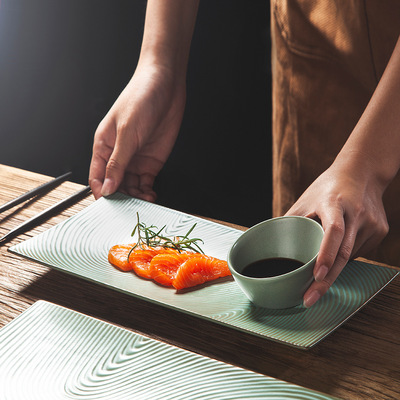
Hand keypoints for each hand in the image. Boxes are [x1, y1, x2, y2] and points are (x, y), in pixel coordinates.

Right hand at [89, 62, 185, 200]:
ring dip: (136, 197)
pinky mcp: (151, 161)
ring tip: (143, 204)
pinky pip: (146, 182)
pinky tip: (151, 197)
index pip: (97, 177)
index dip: (101, 193)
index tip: (108, 207)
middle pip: (114, 185)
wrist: (166, 85)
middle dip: (121, 198)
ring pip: (131, 186)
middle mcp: (118, 155)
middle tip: (129, 209)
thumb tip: (106, 188)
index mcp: (103, 146)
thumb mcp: (126, 133)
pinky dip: (147, 192)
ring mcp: (135, 159)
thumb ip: (117, 163)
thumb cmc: (140, 99)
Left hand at [286, 156, 388, 306]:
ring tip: (320, 263)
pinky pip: (359, 252)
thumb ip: (291, 221)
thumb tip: (270, 244)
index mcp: (334, 203)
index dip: (326, 254)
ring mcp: (372, 224)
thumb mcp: (305, 199)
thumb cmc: (328, 187)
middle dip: (326, 281)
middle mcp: (356, 213)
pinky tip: (339, 246)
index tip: (317, 275)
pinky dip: (345, 257)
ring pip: (351, 257)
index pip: (334, 231)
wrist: (362, 172)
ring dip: (334, 266)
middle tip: (308, 299)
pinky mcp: (381, 231)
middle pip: (344, 253)